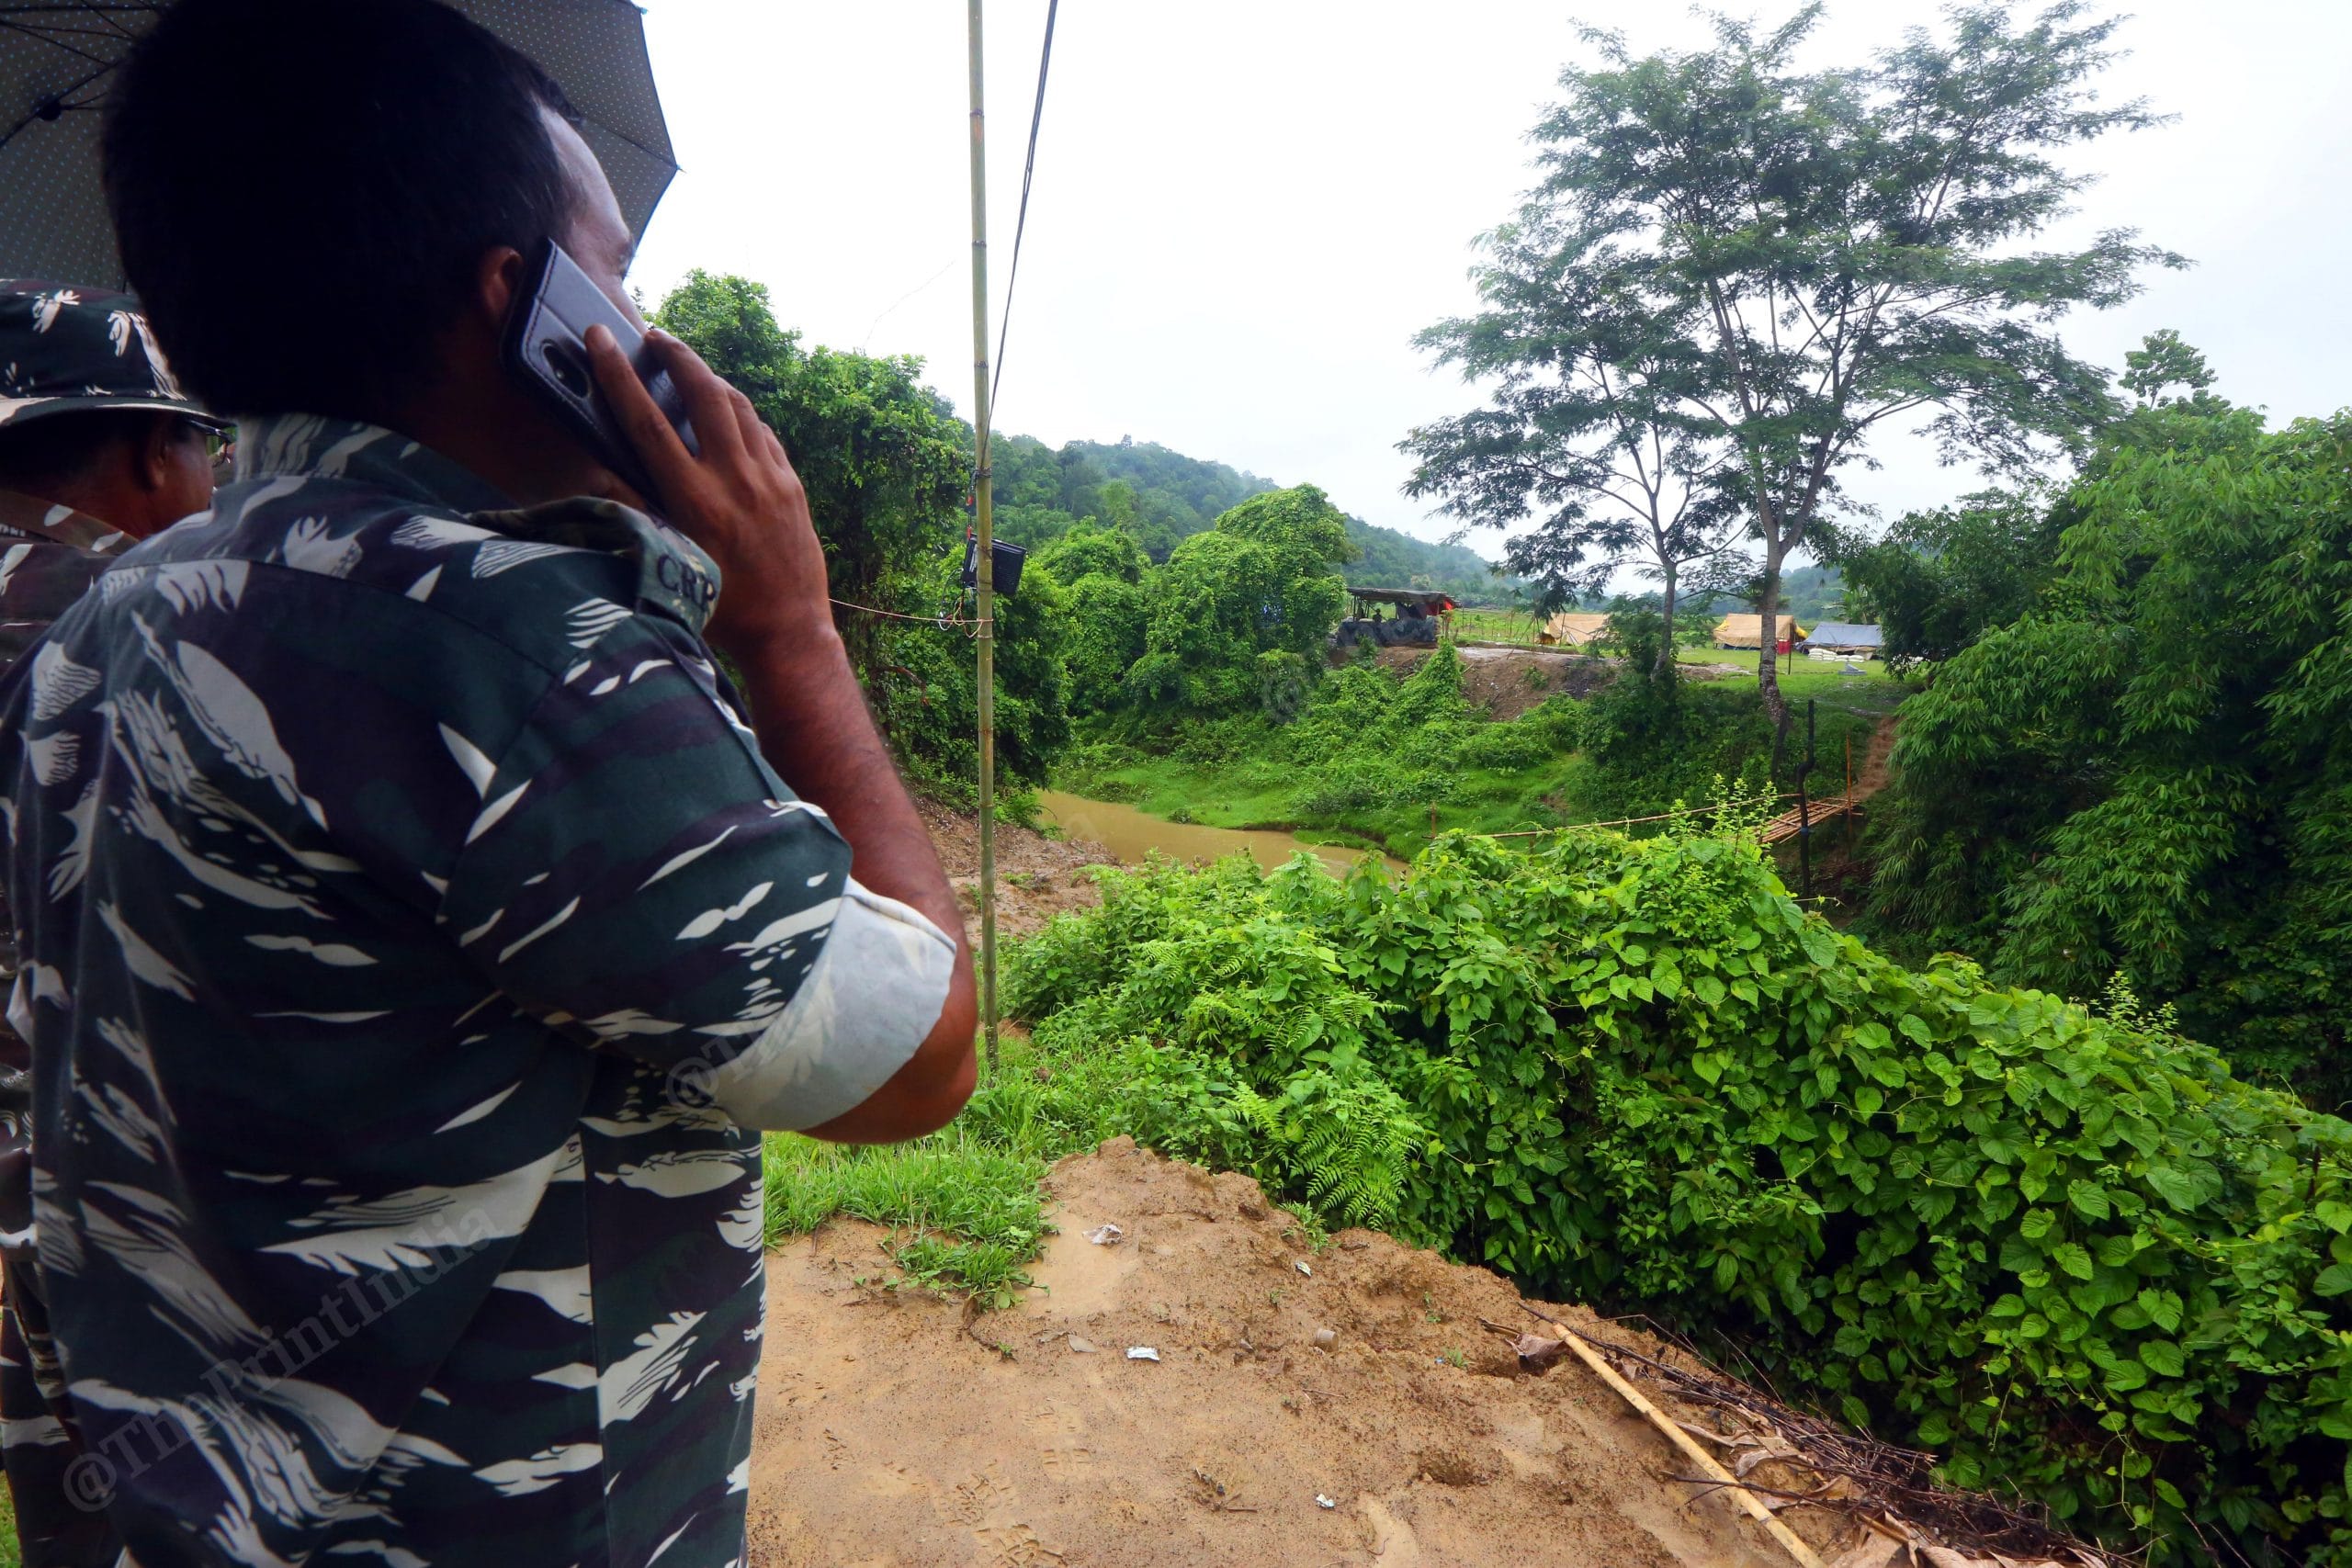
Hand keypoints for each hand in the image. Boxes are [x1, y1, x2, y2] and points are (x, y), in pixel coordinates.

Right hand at [584, 323, 829, 654]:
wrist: (789, 632)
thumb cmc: (721, 609)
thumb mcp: (667, 563)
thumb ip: (638, 512)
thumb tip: (607, 469)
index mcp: (693, 500)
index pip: (646, 420)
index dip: (618, 374)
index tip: (601, 338)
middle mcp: (734, 480)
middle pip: (703, 392)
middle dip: (678, 355)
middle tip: (656, 336)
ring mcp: (769, 479)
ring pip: (738, 405)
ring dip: (710, 378)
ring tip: (688, 367)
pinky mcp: (792, 485)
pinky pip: (763, 433)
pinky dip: (741, 415)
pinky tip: (727, 415)